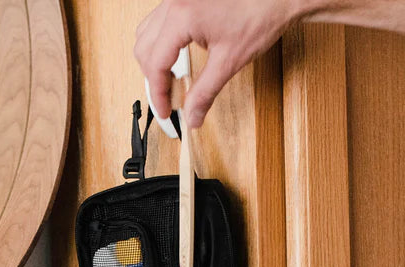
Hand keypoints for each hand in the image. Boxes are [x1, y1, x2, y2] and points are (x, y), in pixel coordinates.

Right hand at [134, 0, 301, 127]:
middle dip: (154, 78)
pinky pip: (160, 21)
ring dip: (155, 60)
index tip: (165, 112)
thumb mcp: (229, 61)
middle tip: (169, 100)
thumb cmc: (260, 14)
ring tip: (172, 80)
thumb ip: (205, 92)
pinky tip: (179, 56)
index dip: (158, 93)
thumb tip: (192, 116)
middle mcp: (174, 2)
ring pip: (147, 33)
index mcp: (181, 16)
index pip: (155, 63)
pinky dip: (163, 43)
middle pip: (144, 48)